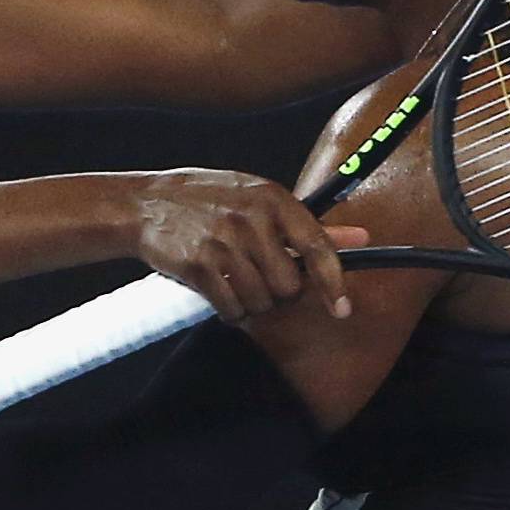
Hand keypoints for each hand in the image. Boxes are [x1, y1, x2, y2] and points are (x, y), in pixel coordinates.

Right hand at [135, 169, 367, 322]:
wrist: (149, 203)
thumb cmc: (211, 200)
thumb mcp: (260, 200)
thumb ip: (309, 226)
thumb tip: (360, 239)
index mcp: (273, 198)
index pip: (316, 245)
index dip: (334, 281)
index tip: (342, 309)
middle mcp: (251, 219)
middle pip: (288, 286)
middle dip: (279, 294)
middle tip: (261, 280)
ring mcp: (223, 242)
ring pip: (261, 302)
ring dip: (252, 304)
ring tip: (236, 282)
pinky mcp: (198, 265)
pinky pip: (231, 309)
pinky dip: (230, 310)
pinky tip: (219, 291)